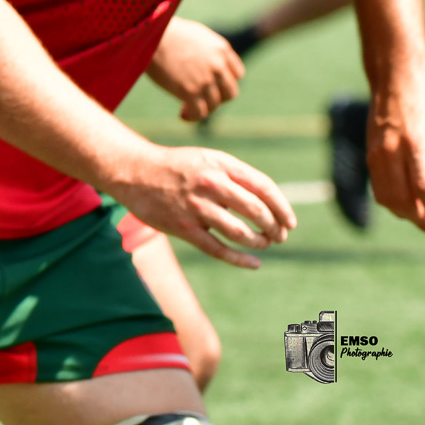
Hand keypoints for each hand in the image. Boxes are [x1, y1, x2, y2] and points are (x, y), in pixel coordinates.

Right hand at [109, 144, 295, 268]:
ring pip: (241, 233)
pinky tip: (254, 264)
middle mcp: (210, 184)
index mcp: (220, 165)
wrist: (133, 171)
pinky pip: (218, 249)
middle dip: (274, 228)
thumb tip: (269, 204)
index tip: (290, 222)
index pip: (264, 187)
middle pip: (257, 212)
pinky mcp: (183, 227)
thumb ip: (236, 177)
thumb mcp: (207, 160)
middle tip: (278, 236)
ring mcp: (196, 207)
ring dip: (259, 242)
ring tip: (263, 244)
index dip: (283, 207)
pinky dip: (240, 260)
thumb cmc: (175, 167)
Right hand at [147, 17, 244, 121]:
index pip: (237, 74)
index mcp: (221, 49)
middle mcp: (218, 65)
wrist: (149, 33)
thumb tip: (201, 61)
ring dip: (203, 109)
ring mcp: (206, 80)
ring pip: (214, 105)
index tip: (211, 85)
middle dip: (217, 98)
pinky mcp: (190, 91)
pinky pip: (199, 113)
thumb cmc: (164, 30)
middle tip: (201, 98)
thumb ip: (206, 49)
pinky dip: (192, 117)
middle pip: (230, 93)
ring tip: (187, 108)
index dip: (224, 82)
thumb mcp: (195, 35)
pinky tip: (183, 115)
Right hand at [367, 67, 424, 236]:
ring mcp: (376, 153)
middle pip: (402, 198)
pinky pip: (377, 186)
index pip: (423, 189)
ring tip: (423, 222)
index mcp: (414, 144)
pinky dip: (390, 202)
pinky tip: (406, 206)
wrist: (395, 78)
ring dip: (404, 215)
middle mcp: (391, 151)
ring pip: (385, 196)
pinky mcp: (370, 153)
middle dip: (420, 220)